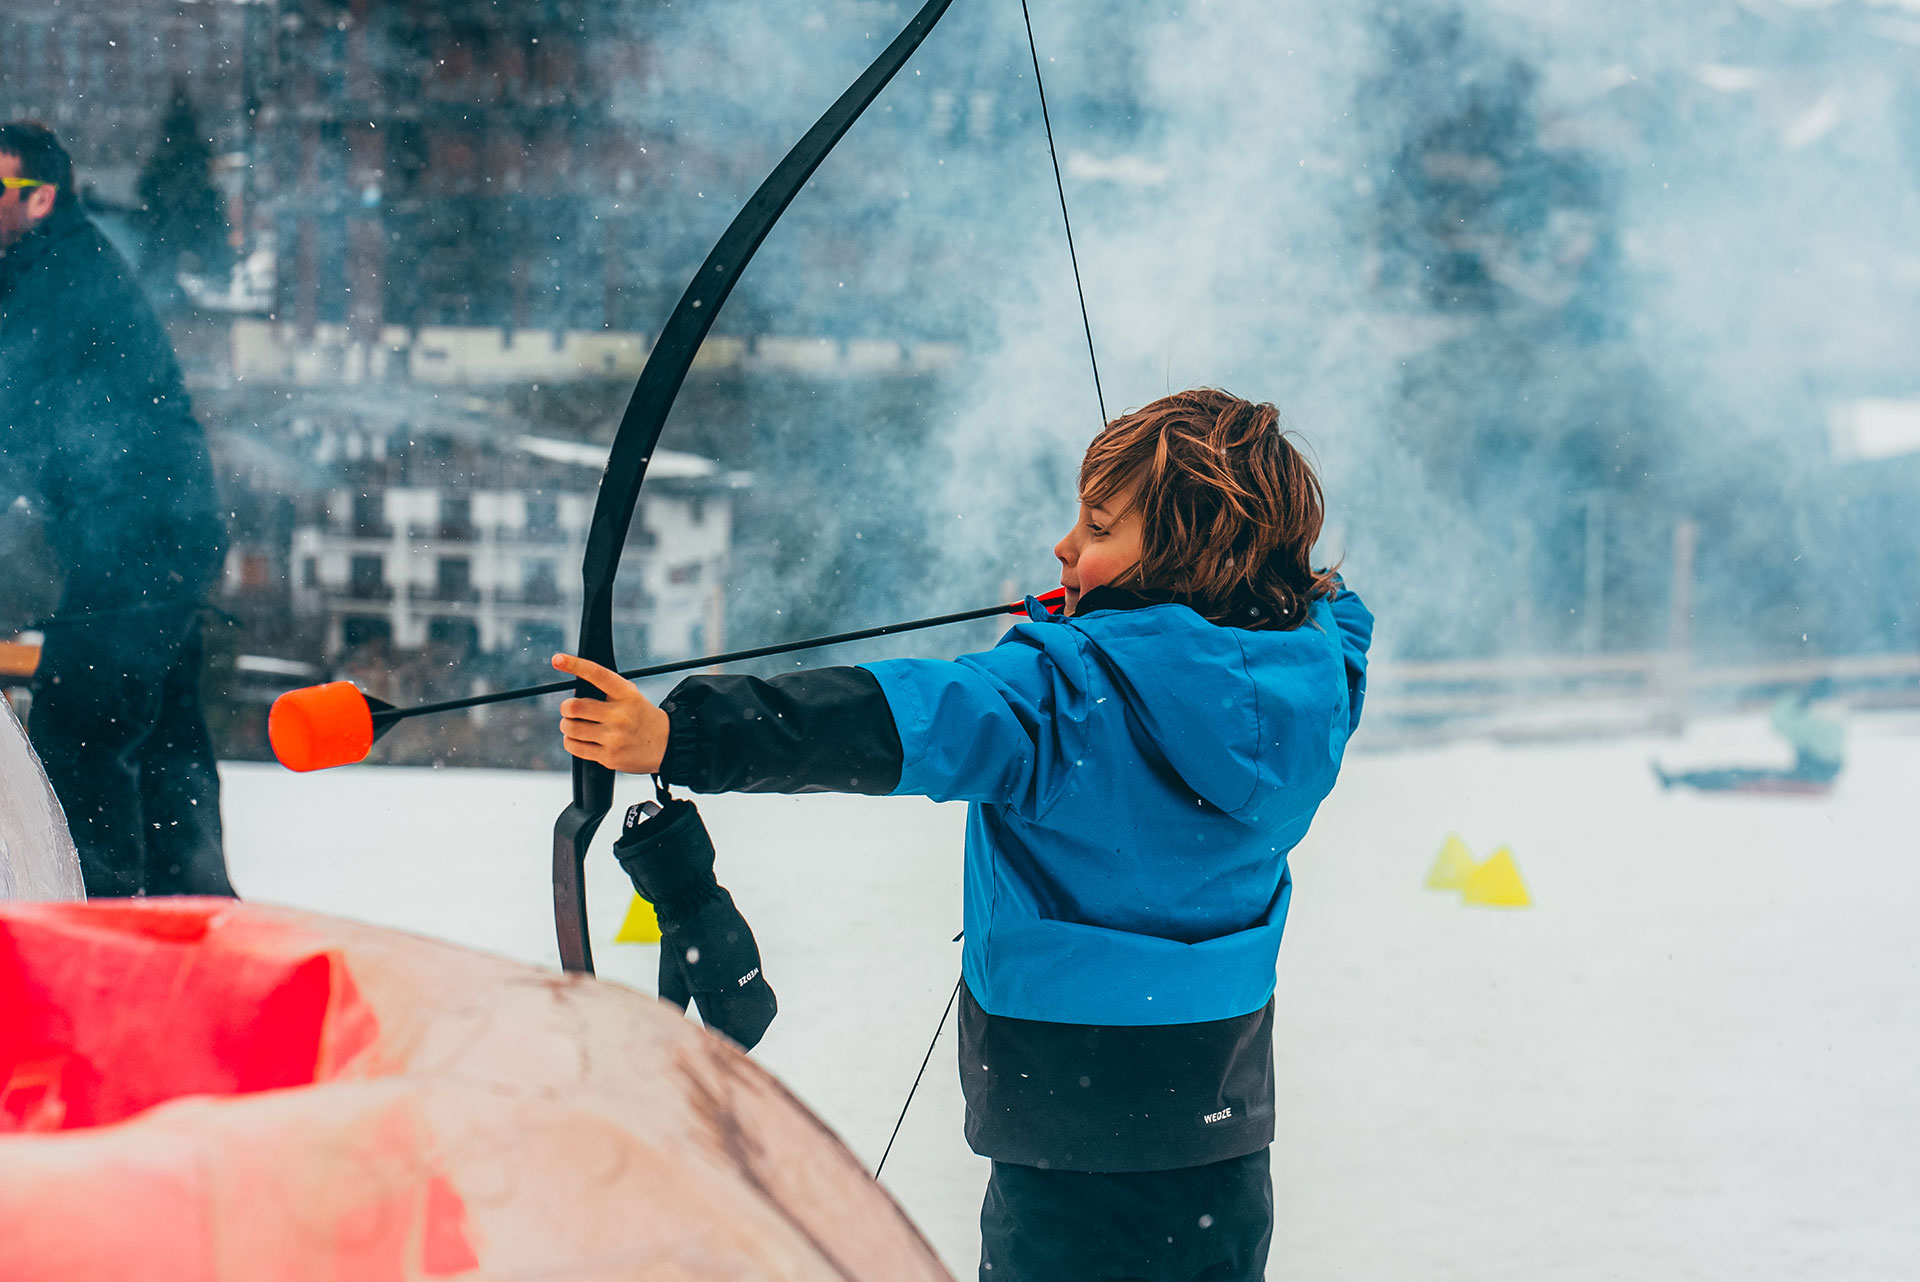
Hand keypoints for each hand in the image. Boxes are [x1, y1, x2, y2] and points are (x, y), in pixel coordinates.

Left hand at [553, 653, 670, 773]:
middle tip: (569, 709)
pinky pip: (574, 747)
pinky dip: (570, 741)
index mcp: (626, 694)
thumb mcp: (630, 696)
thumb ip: (605, 692)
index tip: (558, 659)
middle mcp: (620, 715)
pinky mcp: (608, 756)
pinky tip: (580, 738)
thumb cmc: (640, 716)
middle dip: (566, 707)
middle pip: (574, 707)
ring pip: (570, 728)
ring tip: (575, 725)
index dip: (575, 665)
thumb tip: (572, 694)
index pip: (597, 674)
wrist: (667, 744)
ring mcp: (614, 737)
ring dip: (567, 725)